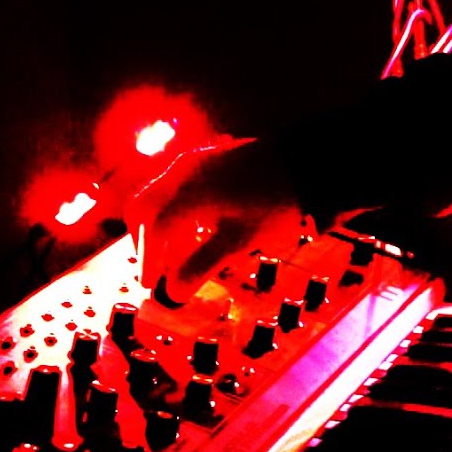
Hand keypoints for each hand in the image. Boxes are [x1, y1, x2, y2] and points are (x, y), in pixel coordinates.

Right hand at [123, 136, 310, 304]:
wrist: (308, 162)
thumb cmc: (276, 202)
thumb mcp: (240, 240)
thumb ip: (203, 264)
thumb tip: (173, 293)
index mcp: (186, 191)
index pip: (152, 228)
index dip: (148, 258)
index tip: (150, 284)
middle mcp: (182, 169)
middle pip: (144, 207)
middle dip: (145, 241)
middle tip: (153, 271)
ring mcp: (194, 159)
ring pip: (159, 194)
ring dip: (160, 226)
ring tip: (175, 255)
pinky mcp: (208, 158)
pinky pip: (176, 185)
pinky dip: (175, 211)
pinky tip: (193, 230)